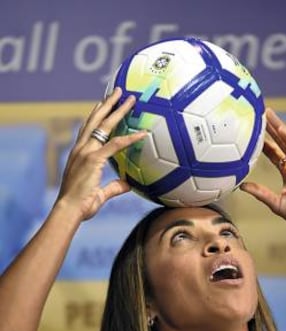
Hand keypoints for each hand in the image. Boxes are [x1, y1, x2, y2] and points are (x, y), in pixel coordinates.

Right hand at [56, 88, 146, 220]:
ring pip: (104, 126)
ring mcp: (86, 152)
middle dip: (108, 104)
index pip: (88, 129)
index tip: (103, 103)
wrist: (69, 210)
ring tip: (128, 98)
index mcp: (79, 154)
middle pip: (96, 120)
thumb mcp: (100, 194)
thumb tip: (128, 184)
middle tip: (119, 91)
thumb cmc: (80, 205)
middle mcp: (81, 149)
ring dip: (117, 110)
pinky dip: (130, 138)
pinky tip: (142, 133)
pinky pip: (115, 145)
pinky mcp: (94, 160)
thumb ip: (114, 187)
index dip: (96, 114)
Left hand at [241, 109, 285, 239]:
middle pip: (281, 142)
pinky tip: (282, 130)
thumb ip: (261, 193)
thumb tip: (242, 186)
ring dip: (279, 127)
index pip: (274, 153)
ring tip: (269, 114)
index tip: (252, 132)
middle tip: (260, 112)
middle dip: (271, 128)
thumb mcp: (276, 203)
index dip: (264, 143)